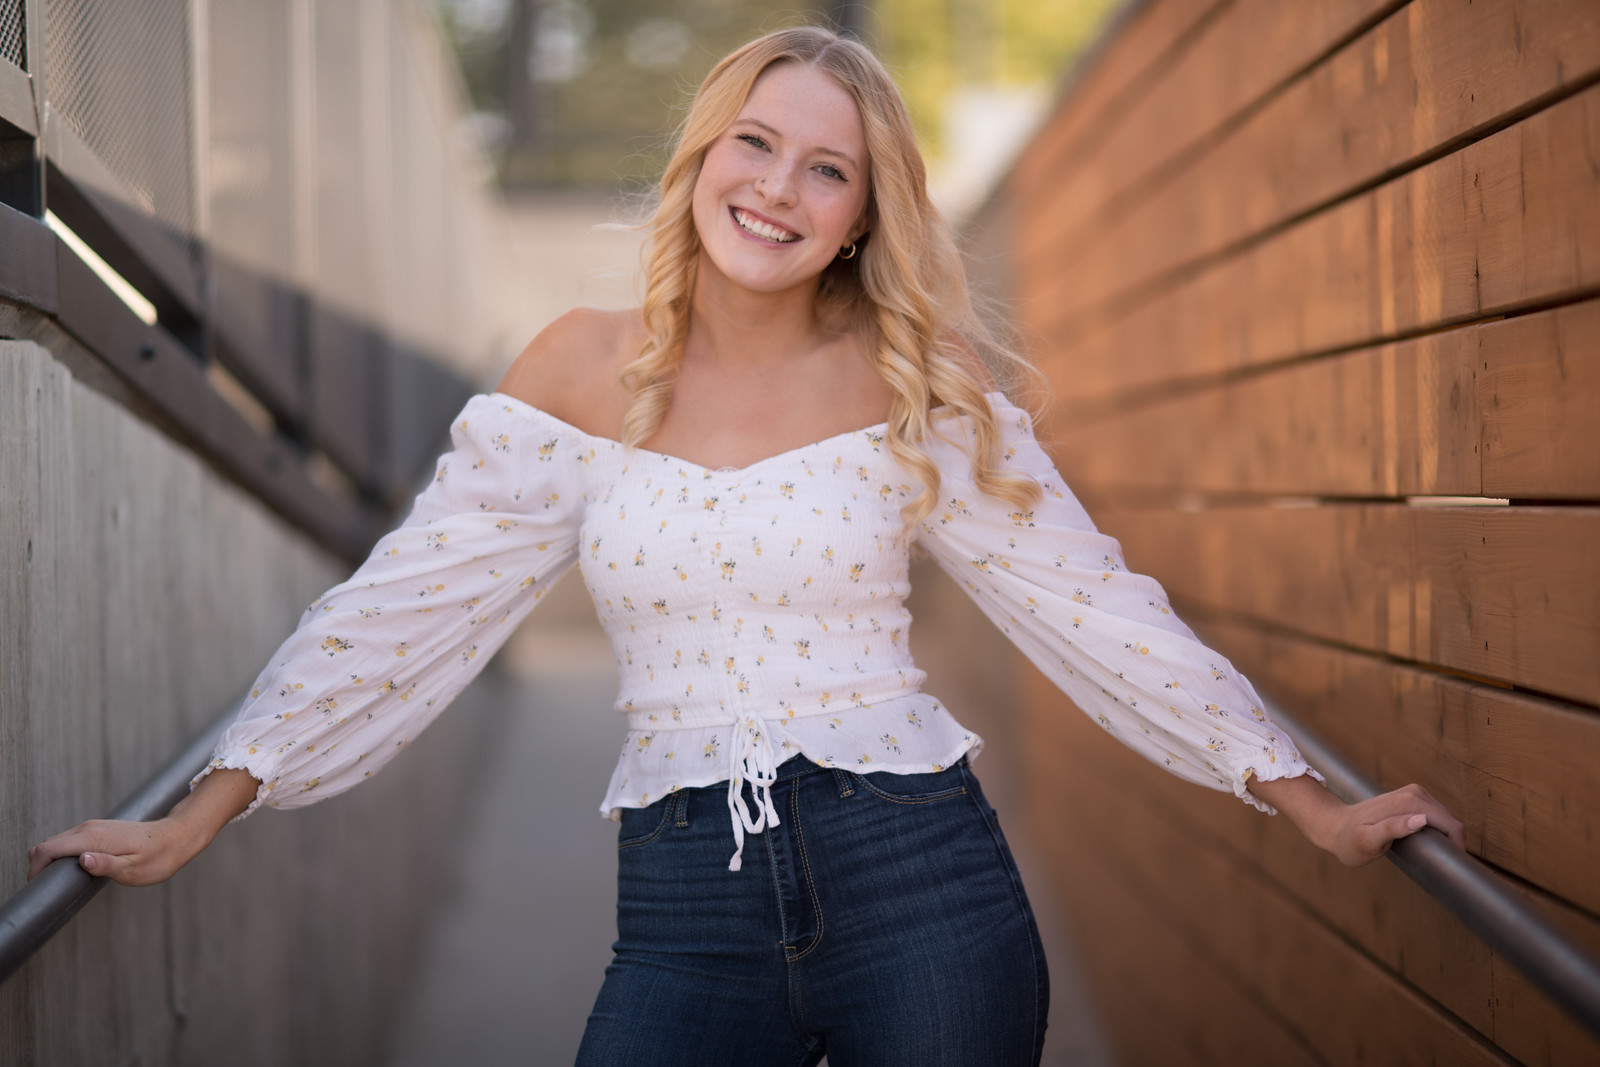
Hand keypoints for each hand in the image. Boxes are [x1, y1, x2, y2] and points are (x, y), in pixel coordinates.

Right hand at [26, 766, 260, 886]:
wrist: (178, 836)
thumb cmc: (159, 857)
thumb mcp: (133, 869)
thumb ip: (105, 865)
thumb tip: (82, 860)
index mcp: (93, 838)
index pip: (47, 849)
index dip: (34, 869)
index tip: (37, 889)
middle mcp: (89, 828)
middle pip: (47, 845)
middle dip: (38, 866)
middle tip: (46, 891)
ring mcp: (93, 827)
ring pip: (58, 842)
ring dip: (50, 861)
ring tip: (57, 884)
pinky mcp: (99, 830)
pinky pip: (70, 841)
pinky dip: (62, 855)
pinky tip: (71, 871)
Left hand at [1247, 773, 1464, 867]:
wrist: (1335, 827)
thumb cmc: (1349, 840)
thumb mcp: (1368, 841)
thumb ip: (1393, 829)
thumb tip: (1422, 820)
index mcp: (1408, 802)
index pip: (1450, 824)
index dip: (1456, 846)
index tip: (1450, 867)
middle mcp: (1414, 793)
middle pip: (1450, 821)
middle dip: (1451, 842)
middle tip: (1435, 864)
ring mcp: (1414, 793)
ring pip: (1445, 819)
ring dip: (1445, 836)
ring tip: (1429, 855)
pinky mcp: (1413, 797)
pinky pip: (1437, 816)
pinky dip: (1438, 830)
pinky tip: (1426, 843)